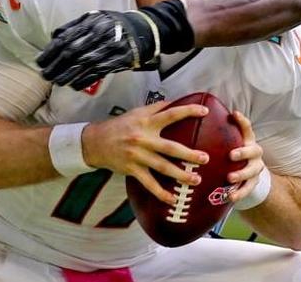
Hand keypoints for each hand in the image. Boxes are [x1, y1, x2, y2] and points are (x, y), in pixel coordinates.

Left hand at [37, 10, 158, 89]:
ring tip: (56, 82)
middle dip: (56, 65)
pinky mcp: (119, 60)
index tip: (40, 61)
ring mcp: (110, 48)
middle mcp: (100, 34)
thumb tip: (54, 36)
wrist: (143, 30)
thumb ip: (75, 25)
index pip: (66, 38)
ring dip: (68, 75)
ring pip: (84, 64)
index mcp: (92, 23)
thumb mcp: (95, 17)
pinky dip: (84, 80)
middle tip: (45, 75)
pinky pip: (98, 72)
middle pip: (72, 52)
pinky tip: (74, 86)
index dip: (51, 51)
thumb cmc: (114, 24)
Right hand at [81, 101, 209, 204]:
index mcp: (147, 122)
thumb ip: (157, 108)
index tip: (205, 112)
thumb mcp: (137, 112)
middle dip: (188, 154)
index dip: (188, 111)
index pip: (171, 114)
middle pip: (170, 147)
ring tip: (196, 180)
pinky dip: (160, 193)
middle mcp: (143, 139)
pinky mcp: (132, 170)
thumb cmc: (120, 125)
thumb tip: (176, 100)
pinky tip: (172, 200)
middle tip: (205, 159)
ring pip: (162, 167)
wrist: (95, 142)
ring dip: (180, 175)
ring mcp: (138, 156)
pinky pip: (149, 184)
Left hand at [226, 111, 265, 204]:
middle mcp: (254, 153)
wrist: (248, 174)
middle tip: (231, 155)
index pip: (247, 128)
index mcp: (247, 140)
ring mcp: (255, 168)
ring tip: (229, 178)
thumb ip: (218, 135)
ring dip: (241, 174)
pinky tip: (231, 197)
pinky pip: (248, 188)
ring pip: (252, 170)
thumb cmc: (231, 154)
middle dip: (243, 152)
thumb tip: (195, 120)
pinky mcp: (253, 183)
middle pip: (254, 150)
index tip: (234, 114)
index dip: (242, 121)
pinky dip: (240, 193)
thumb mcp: (228, 143)